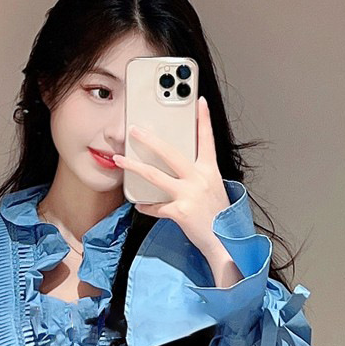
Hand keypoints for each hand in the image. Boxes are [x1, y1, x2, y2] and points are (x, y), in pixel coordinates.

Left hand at [112, 97, 229, 253]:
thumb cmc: (219, 218)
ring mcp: (189, 194)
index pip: (207, 139)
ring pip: (154, 175)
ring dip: (133, 167)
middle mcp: (200, 179)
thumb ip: (199, 177)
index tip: (199, 102)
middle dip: (149, 140)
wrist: (225, 243)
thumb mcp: (214, 190)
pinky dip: (146, 206)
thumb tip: (180, 169)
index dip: (204, 119)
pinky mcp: (179, 211)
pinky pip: (155, 206)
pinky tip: (139, 205)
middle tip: (134, 130)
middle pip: (170, 153)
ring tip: (119, 160)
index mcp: (210, 171)